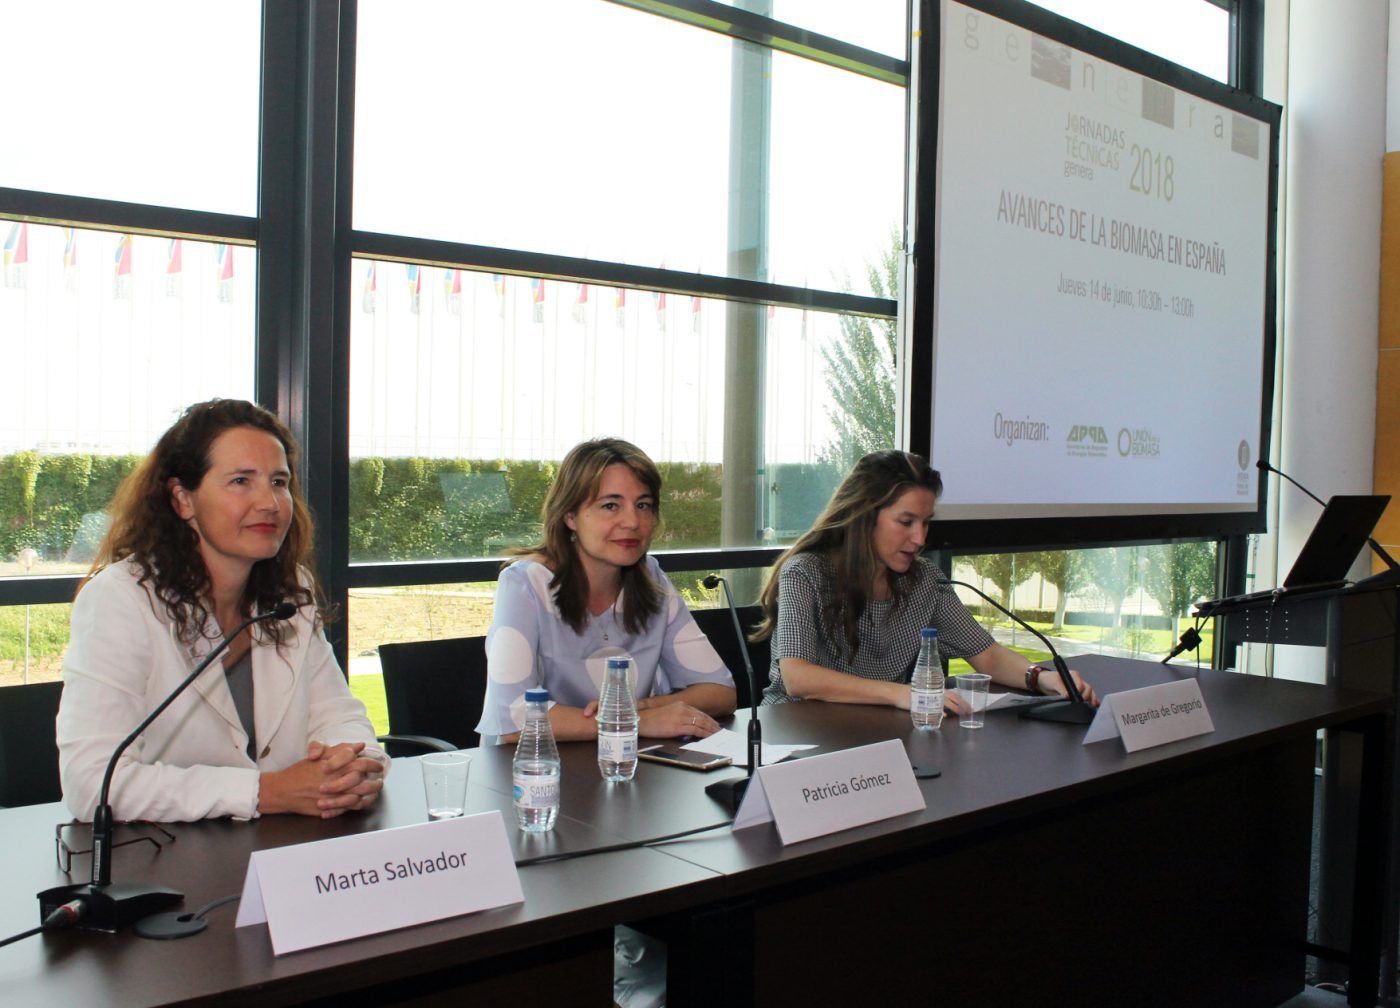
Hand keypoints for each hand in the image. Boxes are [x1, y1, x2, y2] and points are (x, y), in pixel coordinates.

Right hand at [260, 742, 383, 818]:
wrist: (282, 791)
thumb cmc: (299, 772)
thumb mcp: (319, 756)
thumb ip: (340, 750)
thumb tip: (359, 746)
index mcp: (335, 765)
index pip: (361, 762)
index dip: (373, 763)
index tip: (378, 765)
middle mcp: (336, 779)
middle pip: (364, 779)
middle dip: (376, 778)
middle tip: (381, 778)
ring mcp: (333, 795)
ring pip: (359, 794)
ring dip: (371, 792)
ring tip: (376, 789)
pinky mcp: (329, 808)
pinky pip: (351, 807)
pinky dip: (361, 804)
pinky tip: (365, 800)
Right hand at [638, 702, 719, 738]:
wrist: (640, 720)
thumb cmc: (650, 720)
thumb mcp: (667, 714)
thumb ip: (678, 717)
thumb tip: (686, 724)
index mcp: (680, 705)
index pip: (698, 712)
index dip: (708, 719)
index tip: (713, 724)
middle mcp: (683, 709)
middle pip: (702, 717)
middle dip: (712, 724)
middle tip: (719, 730)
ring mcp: (681, 717)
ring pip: (701, 723)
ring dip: (711, 729)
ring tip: (717, 734)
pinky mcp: (679, 726)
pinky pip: (696, 730)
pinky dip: (704, 733)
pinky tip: (709, 736)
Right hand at [898, 684, 968, 714]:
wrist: (897, 693)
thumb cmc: (910, 694)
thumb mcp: (925, 697)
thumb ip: (935, 704)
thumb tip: (944, 713)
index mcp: (936, 690)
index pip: (953, 694)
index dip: (962, 700)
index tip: (969, 706)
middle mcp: (935, 692)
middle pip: (953, 697)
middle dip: (963, 704)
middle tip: (970, 711)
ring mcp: (930, 697)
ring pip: (946, 701)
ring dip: (956, 707)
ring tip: (963, 713)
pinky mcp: (923, 702)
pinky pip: (934, 707)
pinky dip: (940, 712)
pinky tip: (945, 716)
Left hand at [1041, 669, 1099, 706]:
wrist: (1045, 682)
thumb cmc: (1049, 679)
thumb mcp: (1054, 683)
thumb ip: (1061, 689)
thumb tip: (1067, 696)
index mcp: (1073, 675)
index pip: (1080, 684)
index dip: (1079, 692)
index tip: (1076, 698)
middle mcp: (1079, 680)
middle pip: (1088, 688)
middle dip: (1087, 696)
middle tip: (1083, 704)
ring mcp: (1080, 686)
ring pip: (1090, 692)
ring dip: (1092, 699)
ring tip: (1093, 706)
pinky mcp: (1080, 693)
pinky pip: (1089, 696)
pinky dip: (1093, 700)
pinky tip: (1096, 705)